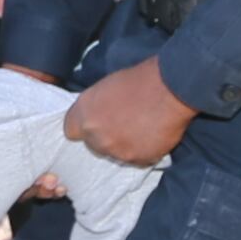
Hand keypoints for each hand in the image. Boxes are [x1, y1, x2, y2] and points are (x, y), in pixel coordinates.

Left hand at [64, 59, 196, 165]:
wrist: (169, 88)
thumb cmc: (139, 80)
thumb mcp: (105, 87)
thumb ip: (94, 107)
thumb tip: (95, 116)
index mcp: (84, 114)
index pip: (71, 131)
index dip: (84, 127)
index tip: (95, 124)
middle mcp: (95, 135)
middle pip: (94, 145)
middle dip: (105, 137)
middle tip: (123, 125)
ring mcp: (116, 150)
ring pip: (114, 154)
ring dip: (124, 145)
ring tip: (140, 129)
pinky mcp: (136, 160)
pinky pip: (136, 159)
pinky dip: (142, 151)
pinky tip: (151, 136)